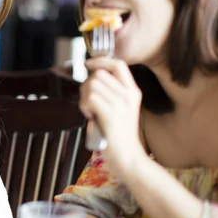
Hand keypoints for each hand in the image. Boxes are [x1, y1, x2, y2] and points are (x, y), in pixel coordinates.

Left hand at [79, 57, 146, 173]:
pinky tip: (90, 117)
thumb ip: (111, 92)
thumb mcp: (121, 108)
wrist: (128, 156)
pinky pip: (90, 98)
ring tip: (90, 111)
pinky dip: (84, 106)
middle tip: (89, 102)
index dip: (101, 60)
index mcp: (133, 91)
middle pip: (99, 74)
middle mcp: (129, 95)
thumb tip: (92, 77)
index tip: (88, 64)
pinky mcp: (111, 114)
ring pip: (92, 84)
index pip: (118, 64)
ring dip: (84, 97)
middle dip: (86, 85)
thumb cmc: (118, 134)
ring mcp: (121, 104)